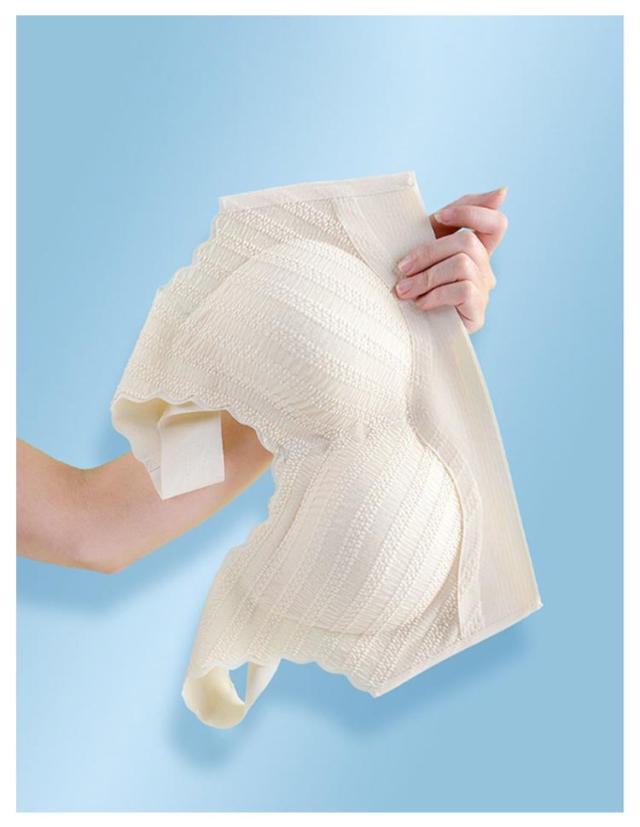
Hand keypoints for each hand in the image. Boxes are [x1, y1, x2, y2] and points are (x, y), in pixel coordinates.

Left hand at [393, 187, 508, 333]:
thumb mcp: (428, 243)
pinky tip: (420, 304)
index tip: (439, 216)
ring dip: (426, 277)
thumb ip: (453, 218)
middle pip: (468, 242)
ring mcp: (483, 292)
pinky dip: (436, 294)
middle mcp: (485, 269)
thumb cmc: (413, 281)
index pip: (495, 223)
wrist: (403, 327)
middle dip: (428, 252)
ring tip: (403, 290)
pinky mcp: (477, 314)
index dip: (471, 213)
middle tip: (401, 268)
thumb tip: (503, 191)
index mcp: (476, 250)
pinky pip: (463, 290)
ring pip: (462, 264)